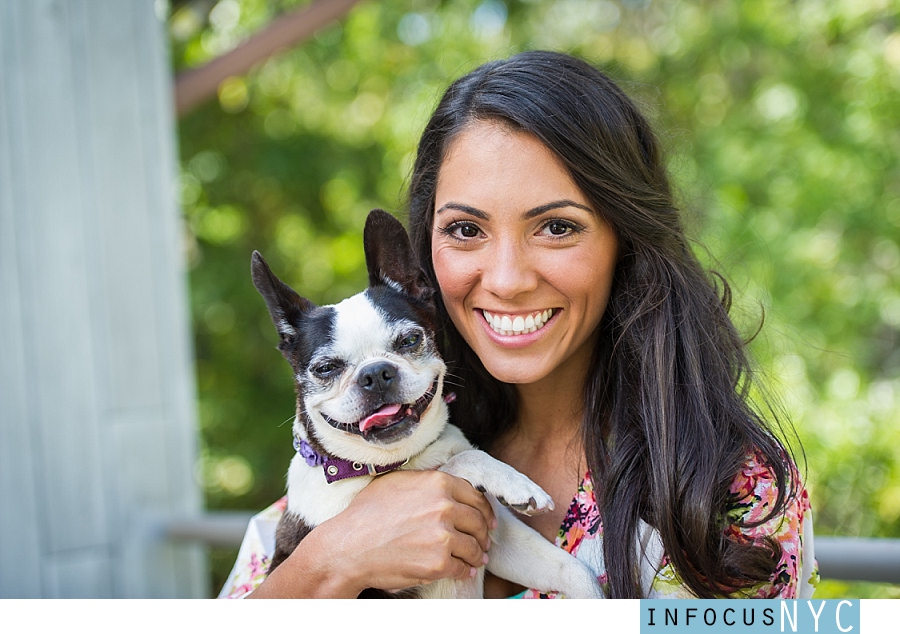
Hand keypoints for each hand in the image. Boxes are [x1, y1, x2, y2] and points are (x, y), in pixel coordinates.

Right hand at [247, 469, 495, 597]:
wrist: (348, 547)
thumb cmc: (366, 514)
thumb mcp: (396, 483)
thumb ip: (426, 482)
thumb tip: (445, 487)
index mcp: (438, 483)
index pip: (474, 495)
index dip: (484, 509)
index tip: (487, 519)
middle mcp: (444, 507)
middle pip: (477, 521)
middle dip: (483, 533)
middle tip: (484, 540)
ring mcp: (443, 536)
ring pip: (473, 546)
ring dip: (477, 554)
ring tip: (477, 558)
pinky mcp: (438, 563)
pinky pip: (462, 567)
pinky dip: (465, 571)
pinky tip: (464, 570)